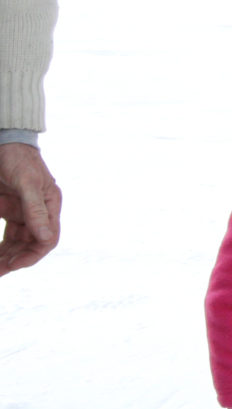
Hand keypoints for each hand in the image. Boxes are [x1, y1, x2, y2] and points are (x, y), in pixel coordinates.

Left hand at [0, 142, 61, 276]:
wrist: (4, 142)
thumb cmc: (18, 159)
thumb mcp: (26, 183)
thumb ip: (35, 210)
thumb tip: (46, 239)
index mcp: (50, 205)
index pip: (48, 239)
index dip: (32, 255)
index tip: (12, 266)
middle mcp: (39, 212)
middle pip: (32, 245)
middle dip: (15, 260)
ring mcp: (24, 213)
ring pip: (18, 244)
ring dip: (6, 257)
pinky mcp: (10, 212)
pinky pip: (7, 237)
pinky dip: (0, 248)